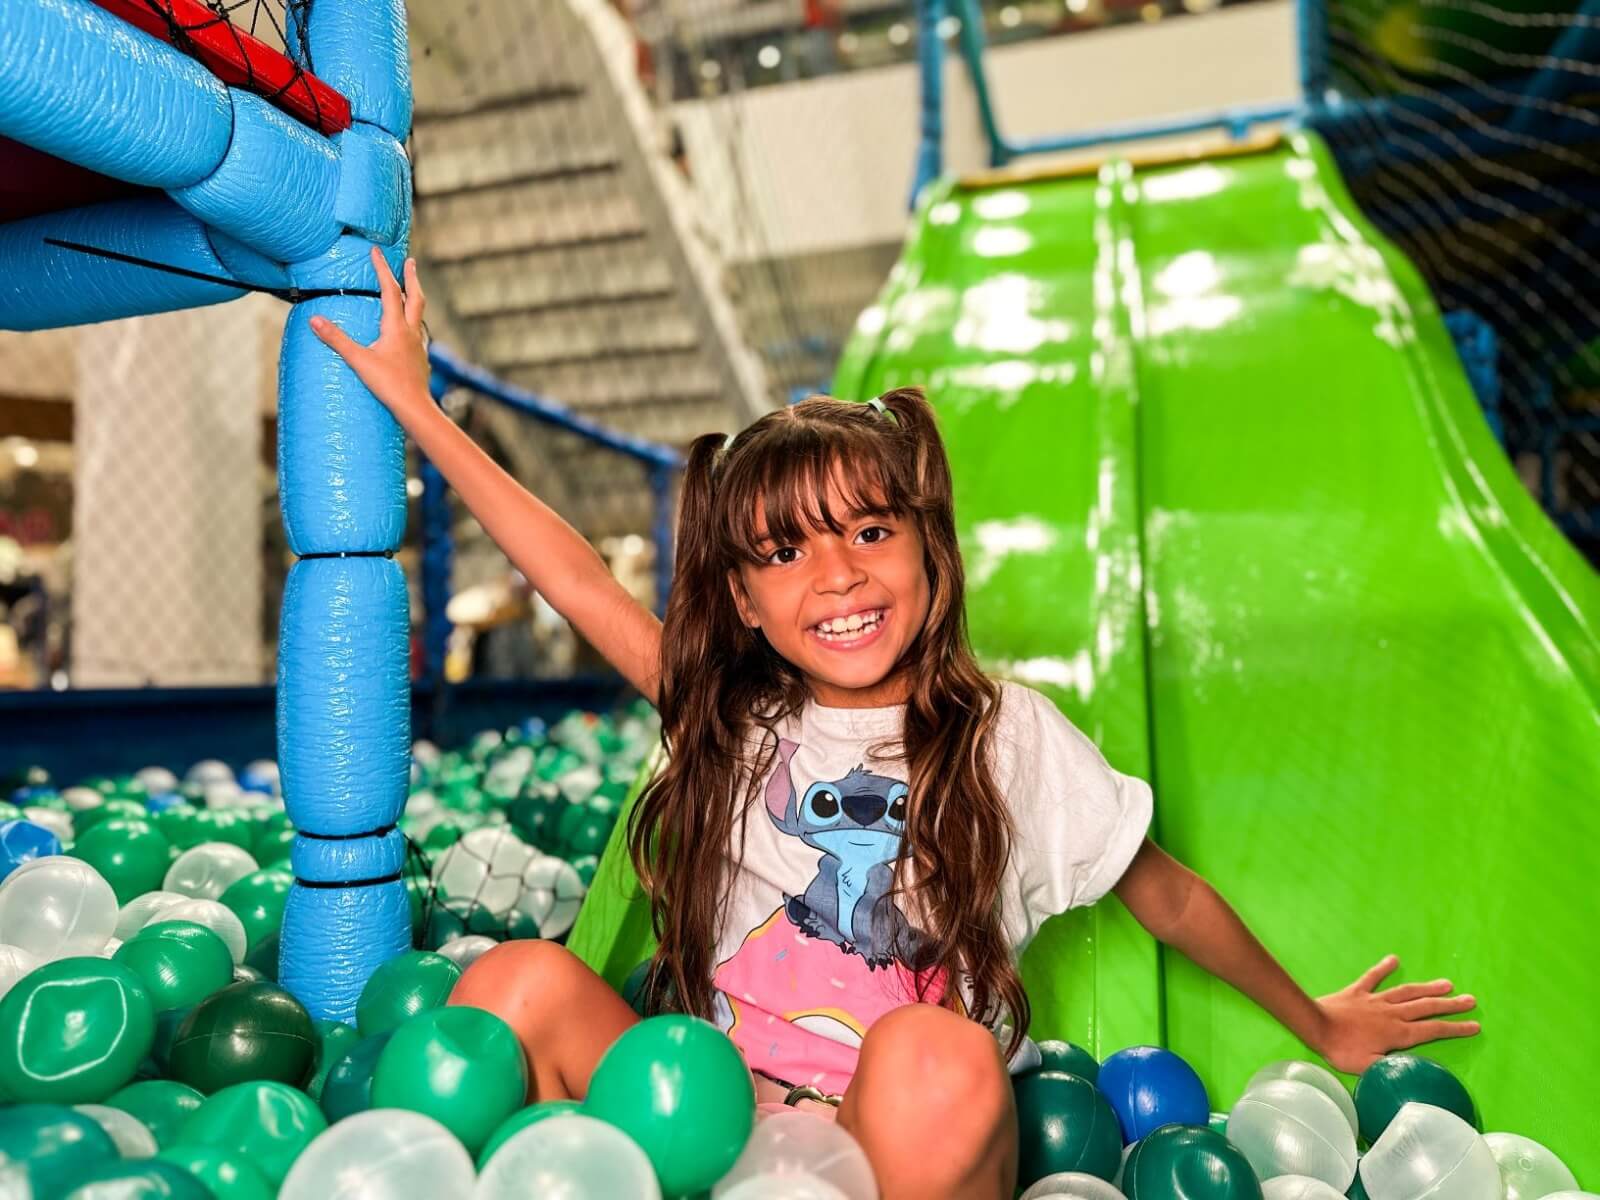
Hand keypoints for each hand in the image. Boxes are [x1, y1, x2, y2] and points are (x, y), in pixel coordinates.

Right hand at [309, 245, 433, 427]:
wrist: (416, 408)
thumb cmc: (389, 385)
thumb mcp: (359, 361)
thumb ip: (336, 339)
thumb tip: (314, 319)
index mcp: (396, 327)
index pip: (390, 290)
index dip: (382, 268)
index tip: (376, 251)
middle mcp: (411, 331)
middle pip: (415, 297)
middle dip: (411, 277)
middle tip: (410, 261)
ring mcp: (418, 345)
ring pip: (418, 314)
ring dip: (414, 297)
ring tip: (409, 290)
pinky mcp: (420, 357)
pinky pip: (417, 331)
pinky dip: (412, 320)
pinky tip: (408, 328)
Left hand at [1313, 954, 1479, 1073]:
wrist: (1315, 1025)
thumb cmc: (1341, 1050)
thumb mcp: (1369, 1068)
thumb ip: (1392, 1069)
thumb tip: (1413, 1072)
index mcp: (1398, 1034)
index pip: (1433, 1030)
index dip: (1455, 1028)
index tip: (1474, 1025)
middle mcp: (1392, 1014)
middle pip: (1426, 1008)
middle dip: (1450, 1005)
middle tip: (1471, 1000)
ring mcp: (1375, 1000)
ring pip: (1407, 992)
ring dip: (1428, 987)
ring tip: (1447, 983)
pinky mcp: (1357, 991)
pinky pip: (1373, 977)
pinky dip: (1383, 968)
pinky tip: (1393, 959)